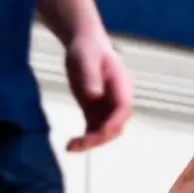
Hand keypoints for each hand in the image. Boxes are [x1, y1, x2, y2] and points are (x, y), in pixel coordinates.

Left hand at [65, 29, 132, 152]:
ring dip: (90, 142)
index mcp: (120, 85)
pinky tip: (70, 145)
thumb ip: (90, 77)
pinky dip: (84, 139)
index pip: (123, 109)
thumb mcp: (85, 59)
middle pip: (116, 126)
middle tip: (80, 143)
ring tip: (71, 146)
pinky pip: (93, 130)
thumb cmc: (88, 50)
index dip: (114, 122)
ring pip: (104, 132)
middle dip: (100, 137)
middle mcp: (117, 100)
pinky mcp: (95, 112)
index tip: (100, 131)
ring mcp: (107, 108)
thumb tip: (94, 96)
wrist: (85, 46)